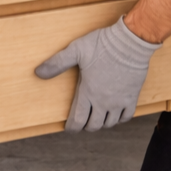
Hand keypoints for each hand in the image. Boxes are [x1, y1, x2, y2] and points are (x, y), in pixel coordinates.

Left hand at [34, 17, 160, 132]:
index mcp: (88, 92)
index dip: (72, 128)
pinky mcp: (132, 97)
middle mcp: (103, 101)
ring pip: (110, 123)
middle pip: (94, 125)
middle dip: (86, 126)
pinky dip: (119, 119)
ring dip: (102, 123)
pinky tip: (115, 114)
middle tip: (82, 122)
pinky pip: (126, 117)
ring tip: (96, 118)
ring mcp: (119, 101)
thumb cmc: (101, 45)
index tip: (69, 128)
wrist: (129, 42)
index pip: (78, 120)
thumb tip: (38, 73)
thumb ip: (57, 64)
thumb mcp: (75, 51)